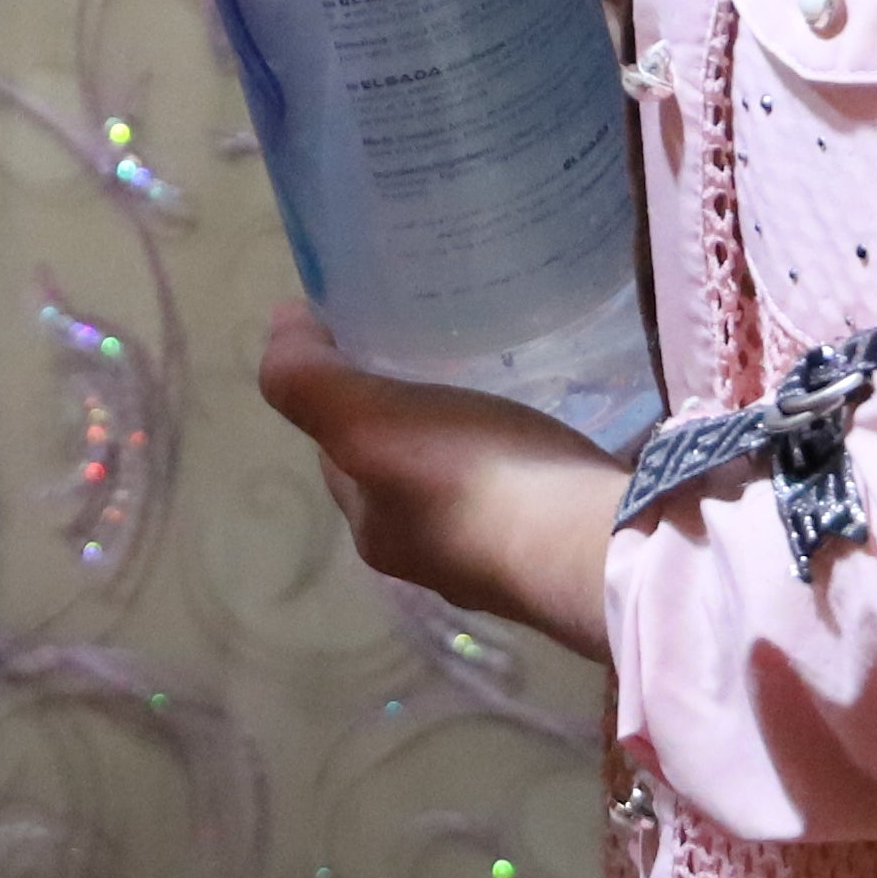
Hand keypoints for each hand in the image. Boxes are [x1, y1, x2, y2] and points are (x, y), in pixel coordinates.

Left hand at [255, 302, 621, 659]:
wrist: (596, 545)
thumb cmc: (472, 480)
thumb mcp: (365, 423)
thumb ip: (308, 379)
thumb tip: (280, 323)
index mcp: (375, 530)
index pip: (338, 451)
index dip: (340, 391)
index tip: (370, 334)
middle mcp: (430, 553)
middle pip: (401, 467)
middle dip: (410, 414)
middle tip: (436, 347)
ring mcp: (500, 554)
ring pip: (466, 478)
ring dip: (471, 435)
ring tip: (494, 374)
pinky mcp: (560, 542)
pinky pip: (527, 486)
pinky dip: (526, 455)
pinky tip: (547, 422)